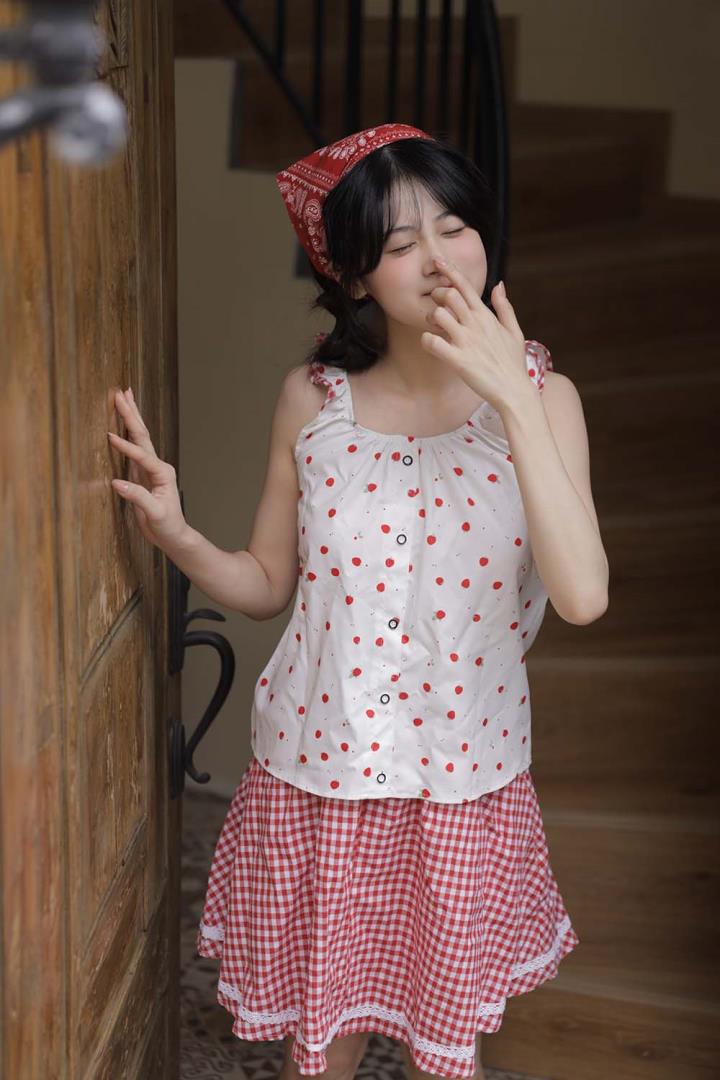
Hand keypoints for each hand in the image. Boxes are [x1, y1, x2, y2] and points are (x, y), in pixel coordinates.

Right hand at [108, 388, 188, 551]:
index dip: (125, 446)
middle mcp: (158, 466)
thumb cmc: (167, 525)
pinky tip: (121, 424)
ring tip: (124, 397)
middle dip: (131, 414)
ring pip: (139, 437)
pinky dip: (126, 433)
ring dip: (131, 417)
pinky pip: (133, 448)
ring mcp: (150, 468)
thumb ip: (137, 498)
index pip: (141, 455)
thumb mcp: (154, 514)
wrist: (173, 535)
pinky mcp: (142, 473)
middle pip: (142, 435)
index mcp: (162, 473)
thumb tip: (116, 483)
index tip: (110, 435)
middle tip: (121, 393)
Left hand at [421, 257, 531, 412]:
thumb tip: (499, 284)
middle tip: (436, 306)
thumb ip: (504, 306)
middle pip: (448, 295)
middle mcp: (475, 324)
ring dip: (430, 318)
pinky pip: (433, 343)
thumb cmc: (513, 363)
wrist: (514, 391)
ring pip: (438, 315)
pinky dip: (426, 341)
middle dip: (436, 296)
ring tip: (434, 328)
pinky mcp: (458, 360)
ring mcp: (466, 341)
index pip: (465, 286)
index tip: (437, 261)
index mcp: (486, 316)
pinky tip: (430, 344)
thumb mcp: (514, 330)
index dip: (449, 270)